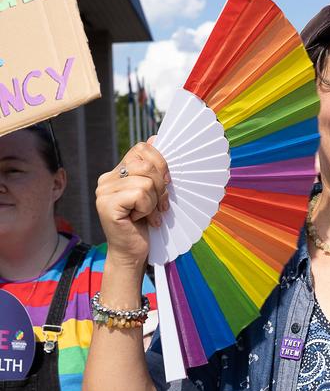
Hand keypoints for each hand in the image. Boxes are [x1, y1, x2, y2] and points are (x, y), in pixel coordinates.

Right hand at [95, 139, 170, 267]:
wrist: (134, 252)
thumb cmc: (146, 222)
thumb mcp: (154, 190)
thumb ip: (154, 167)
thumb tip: (156, 138)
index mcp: (117, 172)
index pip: (142, 149)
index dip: (161, 164)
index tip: (165, 184)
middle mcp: (106, 179)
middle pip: (147, 164)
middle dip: (161, 186)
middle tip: (158, 205)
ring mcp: (103, 191)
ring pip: (146, 181)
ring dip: (154, 201)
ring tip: (149, 214)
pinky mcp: (106, 204)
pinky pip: (140, 194)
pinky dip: (147, 208)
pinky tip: (141, 219)